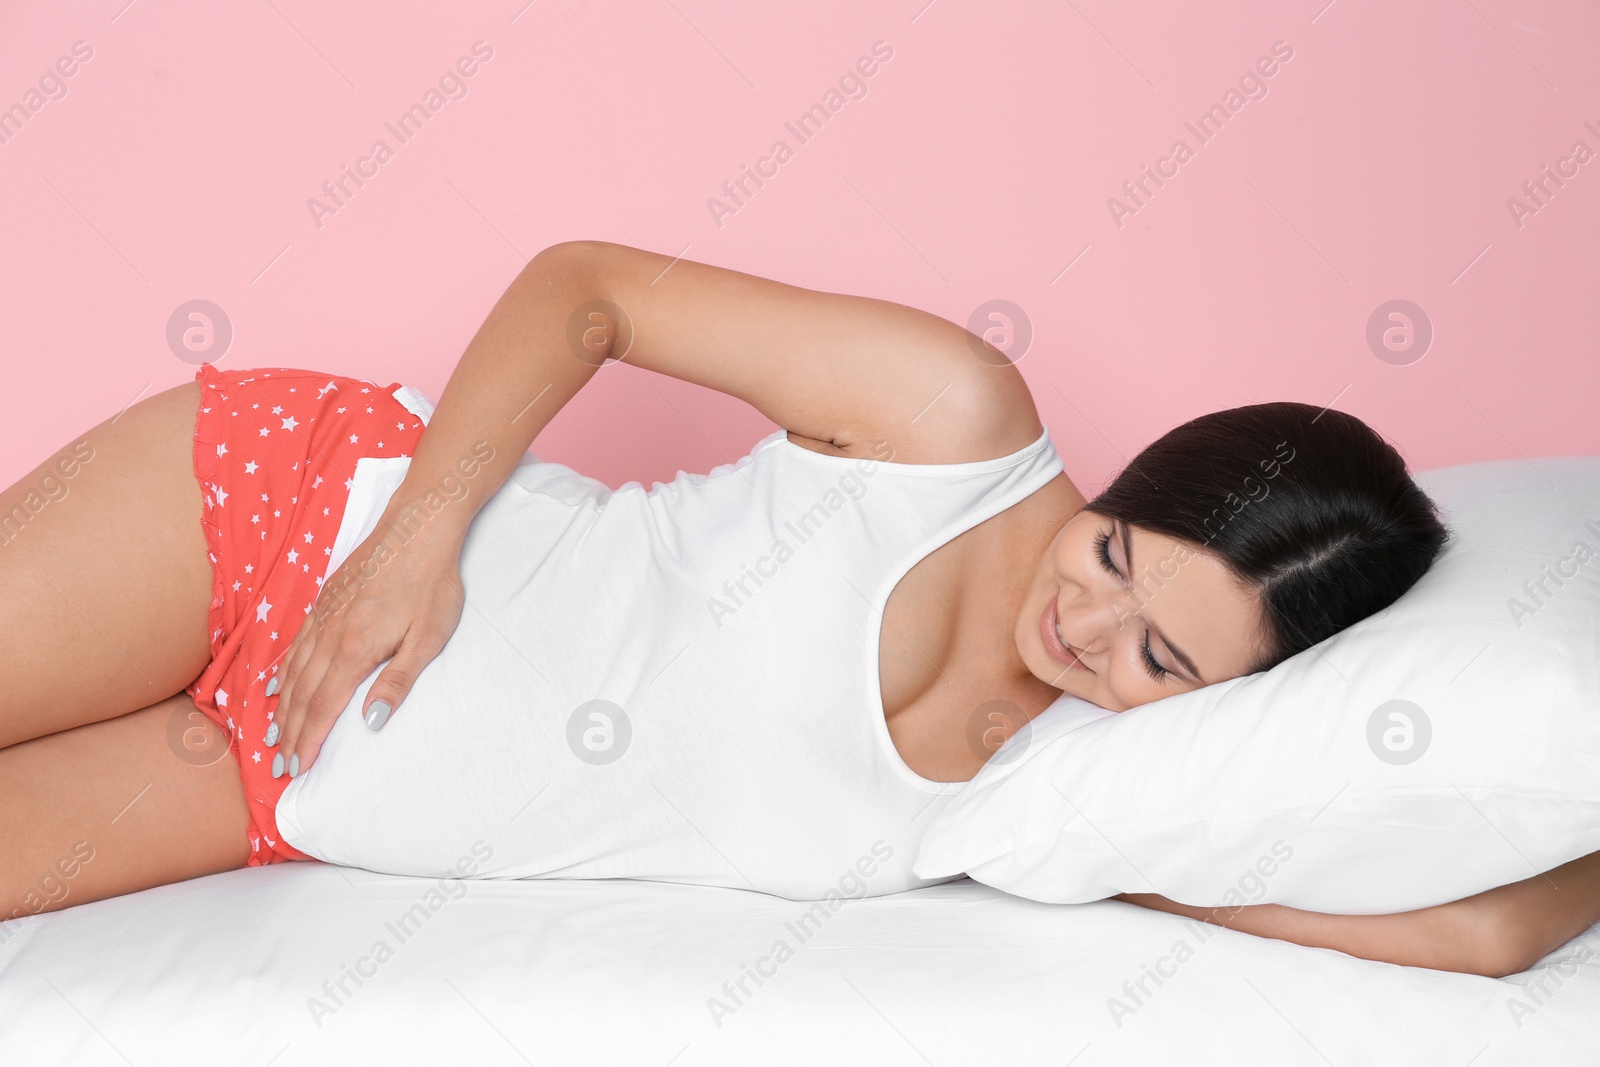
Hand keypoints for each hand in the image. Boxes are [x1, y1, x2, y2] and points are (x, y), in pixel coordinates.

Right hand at [265, 520, 465, 778]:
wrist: (418, 528)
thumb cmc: (431, 584)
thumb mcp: (428, 638)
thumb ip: (397, 682)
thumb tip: (371, 723)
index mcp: (354, 649)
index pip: (322, 707)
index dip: (307, 740)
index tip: (296, 769)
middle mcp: (329, 635)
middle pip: (300, 694)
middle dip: (288, 733)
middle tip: (278, 767)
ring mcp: (323, 615)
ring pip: (292, 671)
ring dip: (280, 708)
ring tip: (272, 736)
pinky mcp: (324, 600)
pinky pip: (294, 644)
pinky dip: (281, 670)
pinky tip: (276, 684)